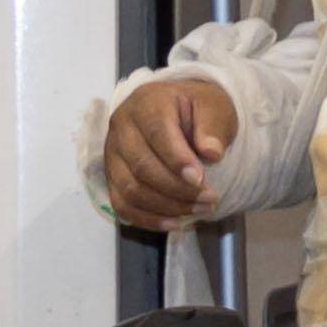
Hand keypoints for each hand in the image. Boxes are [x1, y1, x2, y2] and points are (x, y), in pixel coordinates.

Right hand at [104, 75, 237, 228]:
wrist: (178, 111)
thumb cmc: (197, 109)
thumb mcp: (214, 107)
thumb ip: (213, 126)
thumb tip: (211, 153)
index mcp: (146, 103)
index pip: (156, 133)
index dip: (177, 160)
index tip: (200, 179)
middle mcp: (122, 126)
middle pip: (141, 166)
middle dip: (178, 189)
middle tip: (211, 199)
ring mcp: (112, 153)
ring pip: (131, 189)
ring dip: (167, 206)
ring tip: (201, 210)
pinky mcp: (112, 175)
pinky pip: (122, 204)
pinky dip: (148, 219)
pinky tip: (175, 223)